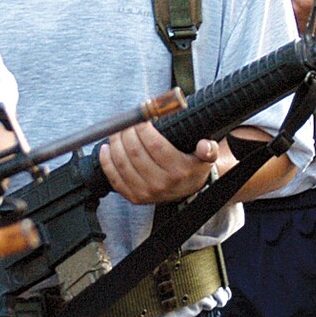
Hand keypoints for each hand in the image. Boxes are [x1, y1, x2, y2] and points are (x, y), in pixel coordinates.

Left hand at [99, 123, 218, 204]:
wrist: (188, 190)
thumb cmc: (193, 166)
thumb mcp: (206, 156)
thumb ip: (209, 148)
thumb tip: (205, 146)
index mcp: (178, 171)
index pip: (154, 145)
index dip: (142, 128)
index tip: (140, 118)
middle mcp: (161, 184)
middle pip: (135, 152)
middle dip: (127, 133)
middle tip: (126, 123)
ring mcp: (146, 193)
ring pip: (122, 163)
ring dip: (115, 144)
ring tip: (117, 132)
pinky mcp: (134, 197)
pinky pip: (114, 178)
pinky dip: (107, 162)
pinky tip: (106, 148)